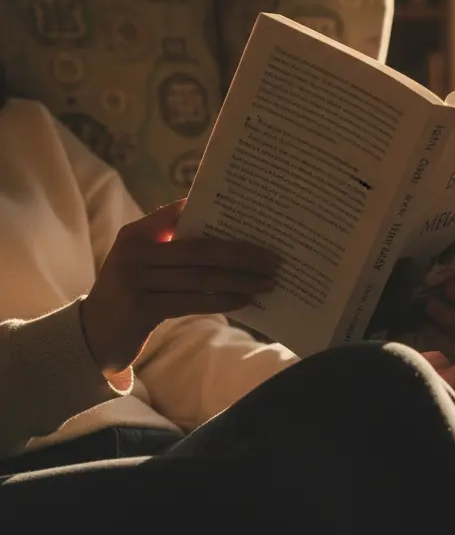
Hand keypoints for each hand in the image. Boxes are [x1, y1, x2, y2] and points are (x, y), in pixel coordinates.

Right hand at [81, 199, 279, 377]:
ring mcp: (135, 282)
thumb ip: (174, 242)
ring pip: (200, 278)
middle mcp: (134, 252)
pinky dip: (222, 300)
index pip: (184, 214)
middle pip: (200, 250)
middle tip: (273, 259)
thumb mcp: (145, 259)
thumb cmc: (133, 290)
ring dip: (239, 280)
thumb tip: (233, 232)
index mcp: (138, 232)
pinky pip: (192, 302)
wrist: (93, 332)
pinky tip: (245, 300)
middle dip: (241, 255)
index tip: (254, 215)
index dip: (219, 212)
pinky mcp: (141, 309)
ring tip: (267, 281)